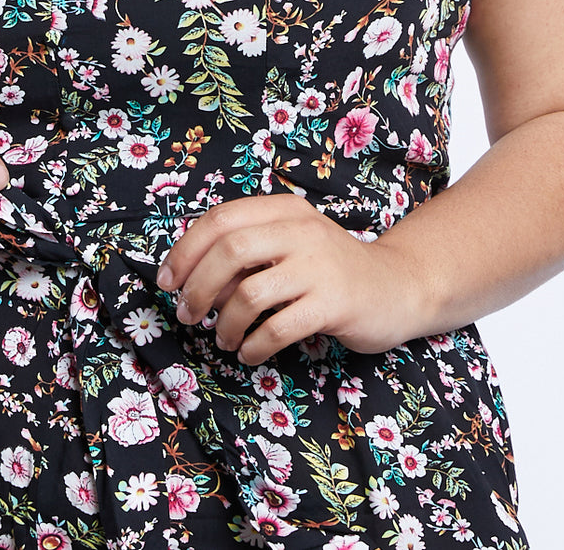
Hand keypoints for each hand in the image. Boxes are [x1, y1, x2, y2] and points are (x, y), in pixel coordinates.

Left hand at [155, 194, 420, 362]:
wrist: (396, 287)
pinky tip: (248, 353)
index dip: (185, 251)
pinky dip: (253, 345)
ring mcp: (319, 266)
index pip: (220, 219)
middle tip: (188, 314)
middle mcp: (300, 230)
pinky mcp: (334, 304)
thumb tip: (190, 282)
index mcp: (283, 209)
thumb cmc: (329, 269)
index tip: (167, 281)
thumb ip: (246, 255)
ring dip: (224, 323)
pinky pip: (278, 328)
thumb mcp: (288, 246)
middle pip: (229, 251)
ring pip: (250, 293)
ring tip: (222, 339)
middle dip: (198, 287)